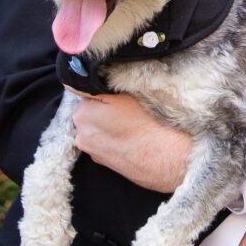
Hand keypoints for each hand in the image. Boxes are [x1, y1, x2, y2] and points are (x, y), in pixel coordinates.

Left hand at [69, 91, 190, 192]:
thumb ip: (106, 86)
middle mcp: (81, 133)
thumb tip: (98, 82)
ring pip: (97, 127)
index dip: (106, 92)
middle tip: (127, 110)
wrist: (164, 158)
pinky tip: (130, 138)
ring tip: (131, 125)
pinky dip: (113, 139)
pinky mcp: (101, 162)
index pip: (87, 92)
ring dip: (108, 124)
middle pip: (90, 111)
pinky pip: (104, 142)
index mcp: (83, 112)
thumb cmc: (148, 124)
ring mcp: (91, 150)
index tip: (120, 96)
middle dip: (104, 109)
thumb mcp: (127, 94)